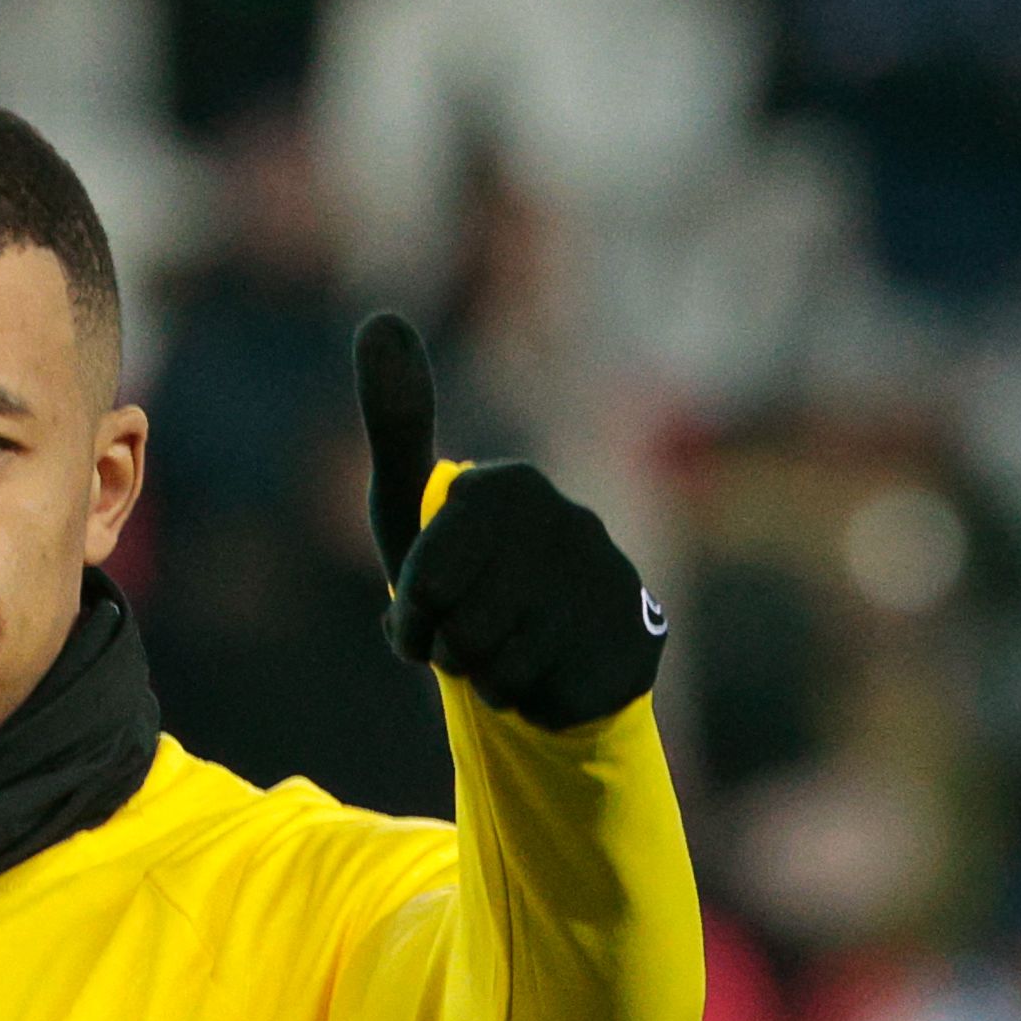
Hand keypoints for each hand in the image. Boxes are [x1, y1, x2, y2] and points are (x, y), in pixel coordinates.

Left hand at [353, 313, 665, 730]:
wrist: (549, 638)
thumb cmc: (462, 569)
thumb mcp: (410, 504)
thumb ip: (394, 420)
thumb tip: (380, 317)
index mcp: (506, 487)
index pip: (428, 585)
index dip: (413, 621)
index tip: (421, 615)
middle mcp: (570, 521)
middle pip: (464, 635)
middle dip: (450, 654)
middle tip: (464, 638)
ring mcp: (612, 581)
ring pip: (507, 673)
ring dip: (490, 681)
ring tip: (505, 652)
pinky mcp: (641, 640)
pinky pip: (551, 701)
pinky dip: (536, 704)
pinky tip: (550, 671)